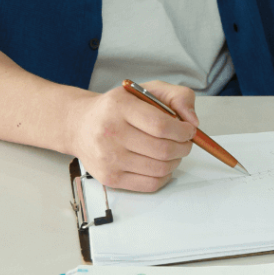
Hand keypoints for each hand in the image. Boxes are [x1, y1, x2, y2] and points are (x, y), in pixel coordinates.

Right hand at [68, 80, 197, 192]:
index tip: (189, 129)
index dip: (183, 130)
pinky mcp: (109, 178)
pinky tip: (163, 165)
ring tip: (175, 151)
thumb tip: (193, 121)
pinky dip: (164, 176)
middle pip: (162, 149)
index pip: (160, 125)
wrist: (80, 125)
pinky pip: (149, 185)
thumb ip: (177, 96)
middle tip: (186, 142)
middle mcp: (111, 133)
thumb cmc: (117, 107)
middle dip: (183, 147)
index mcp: (120, 107)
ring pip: (158, 168)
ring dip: (176, 161)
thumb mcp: (146, 90)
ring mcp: (108, 158)